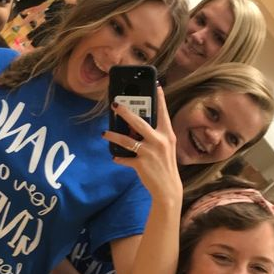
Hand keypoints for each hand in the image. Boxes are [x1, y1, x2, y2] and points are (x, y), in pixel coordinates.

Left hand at [102, 87, 182, 201]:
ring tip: (105, 133)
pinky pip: (125, 158)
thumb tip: (134, 126)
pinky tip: (115, 157)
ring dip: (113, 135)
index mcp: (167, 134)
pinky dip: (119, 158)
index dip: (159, 99)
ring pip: (126, 140)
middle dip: (125, 112)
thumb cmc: (165, 165)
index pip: (163, 113)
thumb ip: (153, 136)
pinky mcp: (141, 164)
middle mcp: (159, 141)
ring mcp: (149, 152)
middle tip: (114, 105)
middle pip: (139, 122)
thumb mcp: (165, 147)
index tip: (156, 86)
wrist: (168, 188)